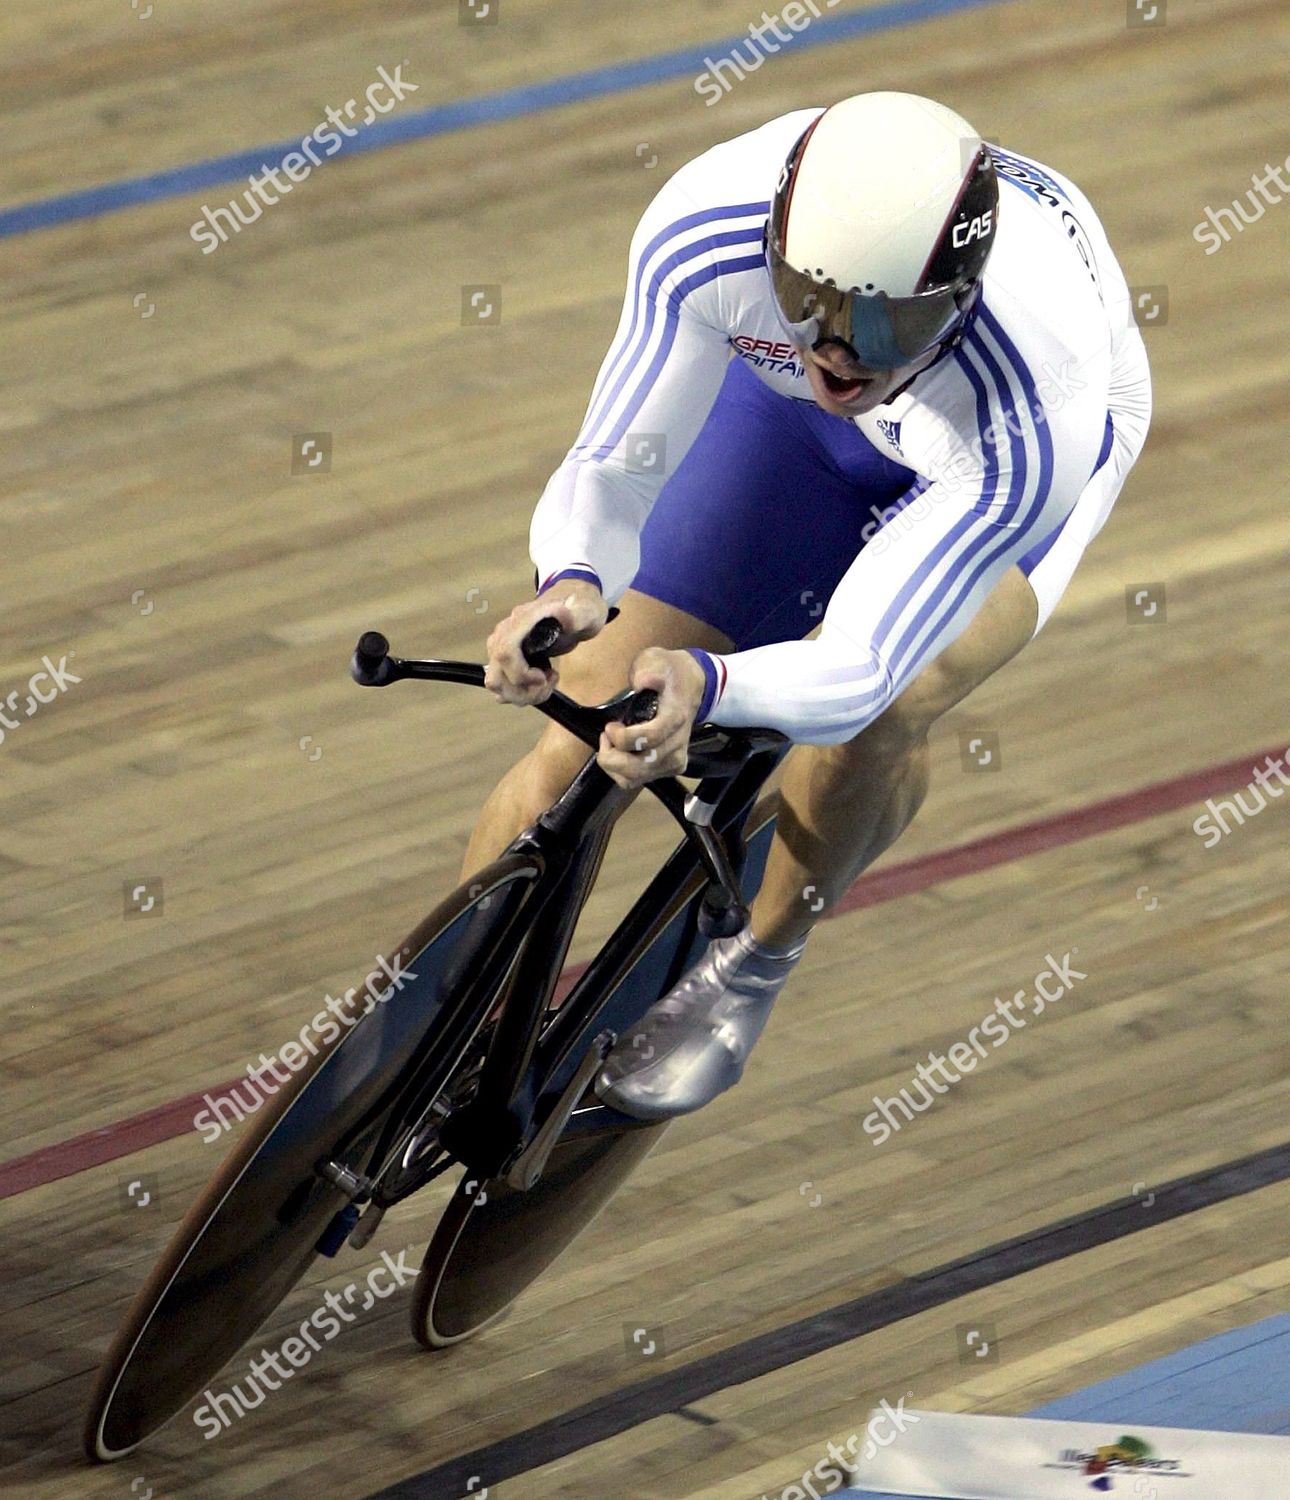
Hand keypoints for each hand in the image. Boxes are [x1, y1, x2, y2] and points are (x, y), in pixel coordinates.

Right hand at [484, 579, 607, 705]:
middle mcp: (504, 635)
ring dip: (523, 694)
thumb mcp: (586, 610)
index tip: (544, 676)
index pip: (504, 653)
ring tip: (547, 681)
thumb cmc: (579, 606)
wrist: (574, 603)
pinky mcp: (508, 659)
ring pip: (497, 685)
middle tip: (549, 681)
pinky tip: (541, 681)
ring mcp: (503, 648)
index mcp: (520, 621)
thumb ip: (576, 614)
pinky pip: (503, 685)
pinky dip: (521, 692)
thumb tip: (563, 613)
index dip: (521, 673)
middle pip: (496, 676)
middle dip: (524, 691)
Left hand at [598, 647, 706, 789]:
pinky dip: (621, 772)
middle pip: (639, 767)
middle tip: (606, 736)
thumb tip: (642, 681)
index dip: (623, 738)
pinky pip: (639, 780)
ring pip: (636, 778)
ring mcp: (676, 759)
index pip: (649, 739)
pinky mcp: (672, 767)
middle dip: (612, 756)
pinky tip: (620, 753)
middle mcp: (678, 744)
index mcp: (675, 718)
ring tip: (611, 744)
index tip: (611, 726)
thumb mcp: (657, 660)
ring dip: (614, 765)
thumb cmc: (670, 673)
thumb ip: (649, 669)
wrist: (693, 686)